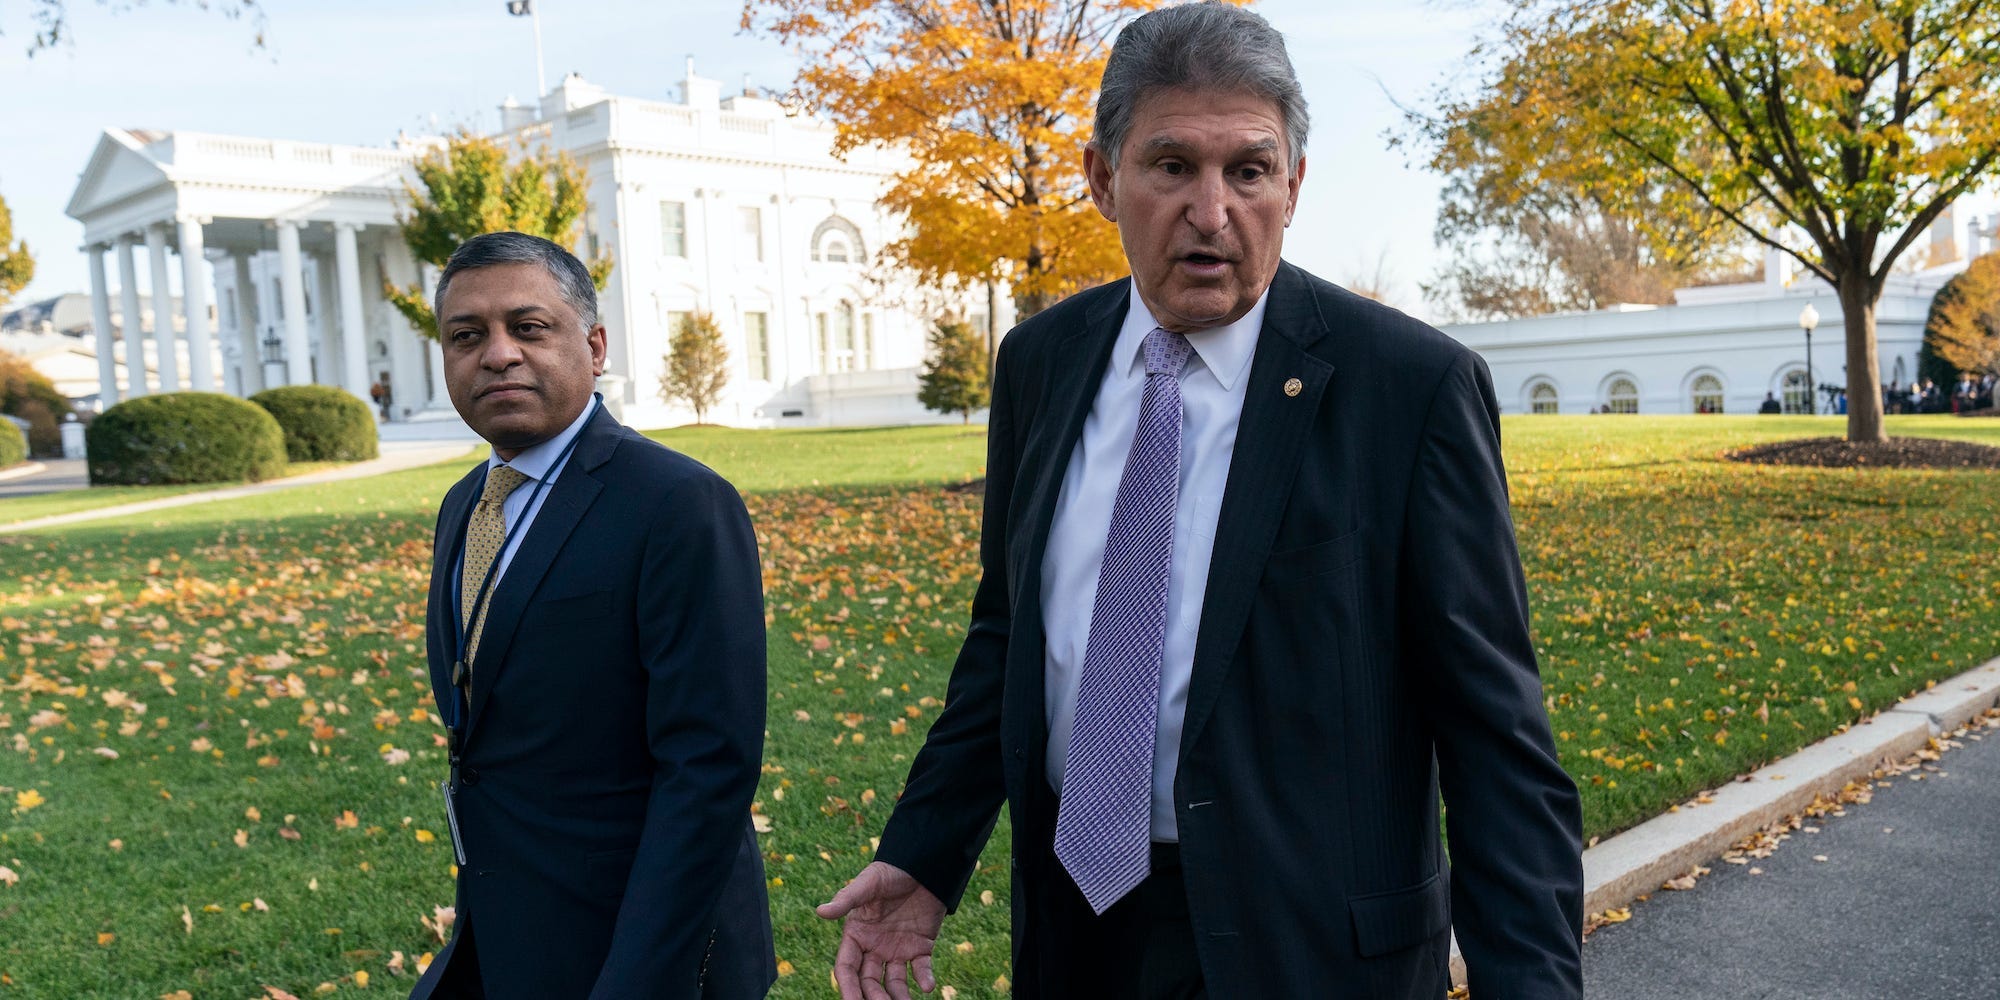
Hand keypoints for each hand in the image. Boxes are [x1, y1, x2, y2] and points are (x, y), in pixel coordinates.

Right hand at [818, 861, 946, 999]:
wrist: (923, 864)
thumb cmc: (890, 871)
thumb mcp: (868, 884)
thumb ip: (846, 899)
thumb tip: (820, 911)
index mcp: (856, 935)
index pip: (847, 968)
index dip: (848, 988)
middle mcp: (874, 947)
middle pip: (868, 981)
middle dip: (873, 997)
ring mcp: (897, 949)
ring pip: (894, 982)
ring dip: (898, 997)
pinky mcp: (921, 946)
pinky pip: (921, 969)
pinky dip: (924, 978)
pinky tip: (927, 985)